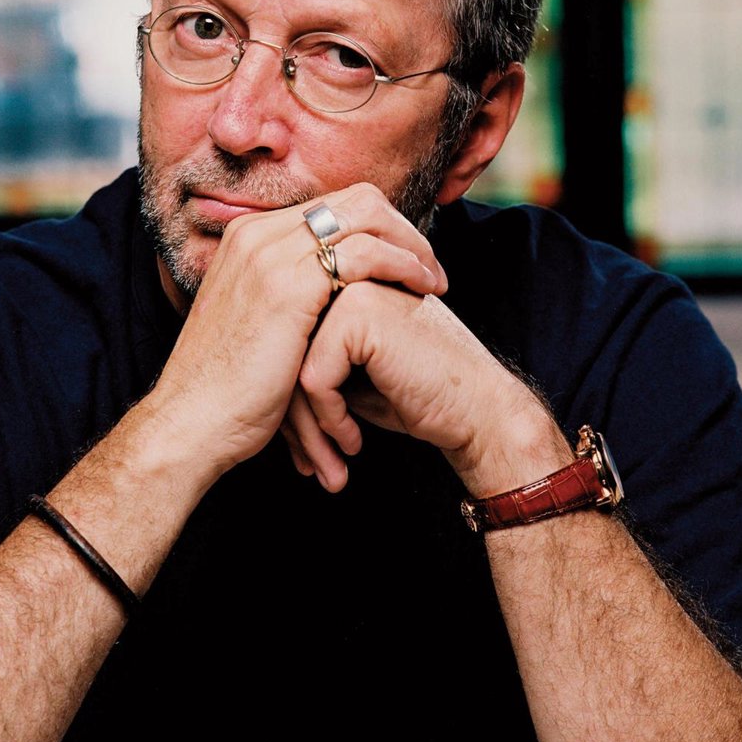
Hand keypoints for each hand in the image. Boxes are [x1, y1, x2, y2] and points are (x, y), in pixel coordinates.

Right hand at [143, 183, 448, 490]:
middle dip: (402, 229)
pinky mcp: (290, 285)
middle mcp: (257, 234)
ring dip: (412, 246)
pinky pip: (365, 252)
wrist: (190, 424)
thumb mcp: (255, 326)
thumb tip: (327, 296)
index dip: (378, 228)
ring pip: (367, 216)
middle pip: (355, 199)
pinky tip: (421, 292)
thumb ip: (286, 297)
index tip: (406, 260)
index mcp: (247, 237)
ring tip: (435, 282)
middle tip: (430, 266)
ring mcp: (271, 254)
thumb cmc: (227, 391)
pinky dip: (403, 265)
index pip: (332, 205)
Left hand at [289, 282, 570, 493]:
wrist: (479, 410)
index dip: (290, 400)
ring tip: (328, 465)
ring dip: (308, 429)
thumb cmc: (421, 395)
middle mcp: (345, 275)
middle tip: (312, 466)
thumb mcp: (354, 374)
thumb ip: (312, 360)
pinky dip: (328, 420)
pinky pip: (312, 378)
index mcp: (343, 281)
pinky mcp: (358, 315)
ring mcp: (352, 287)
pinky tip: (353, 441)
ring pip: (292, 366)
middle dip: (293, 419)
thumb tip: (262, 384)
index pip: (287, 339)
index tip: (304, 446)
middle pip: (284, 350)